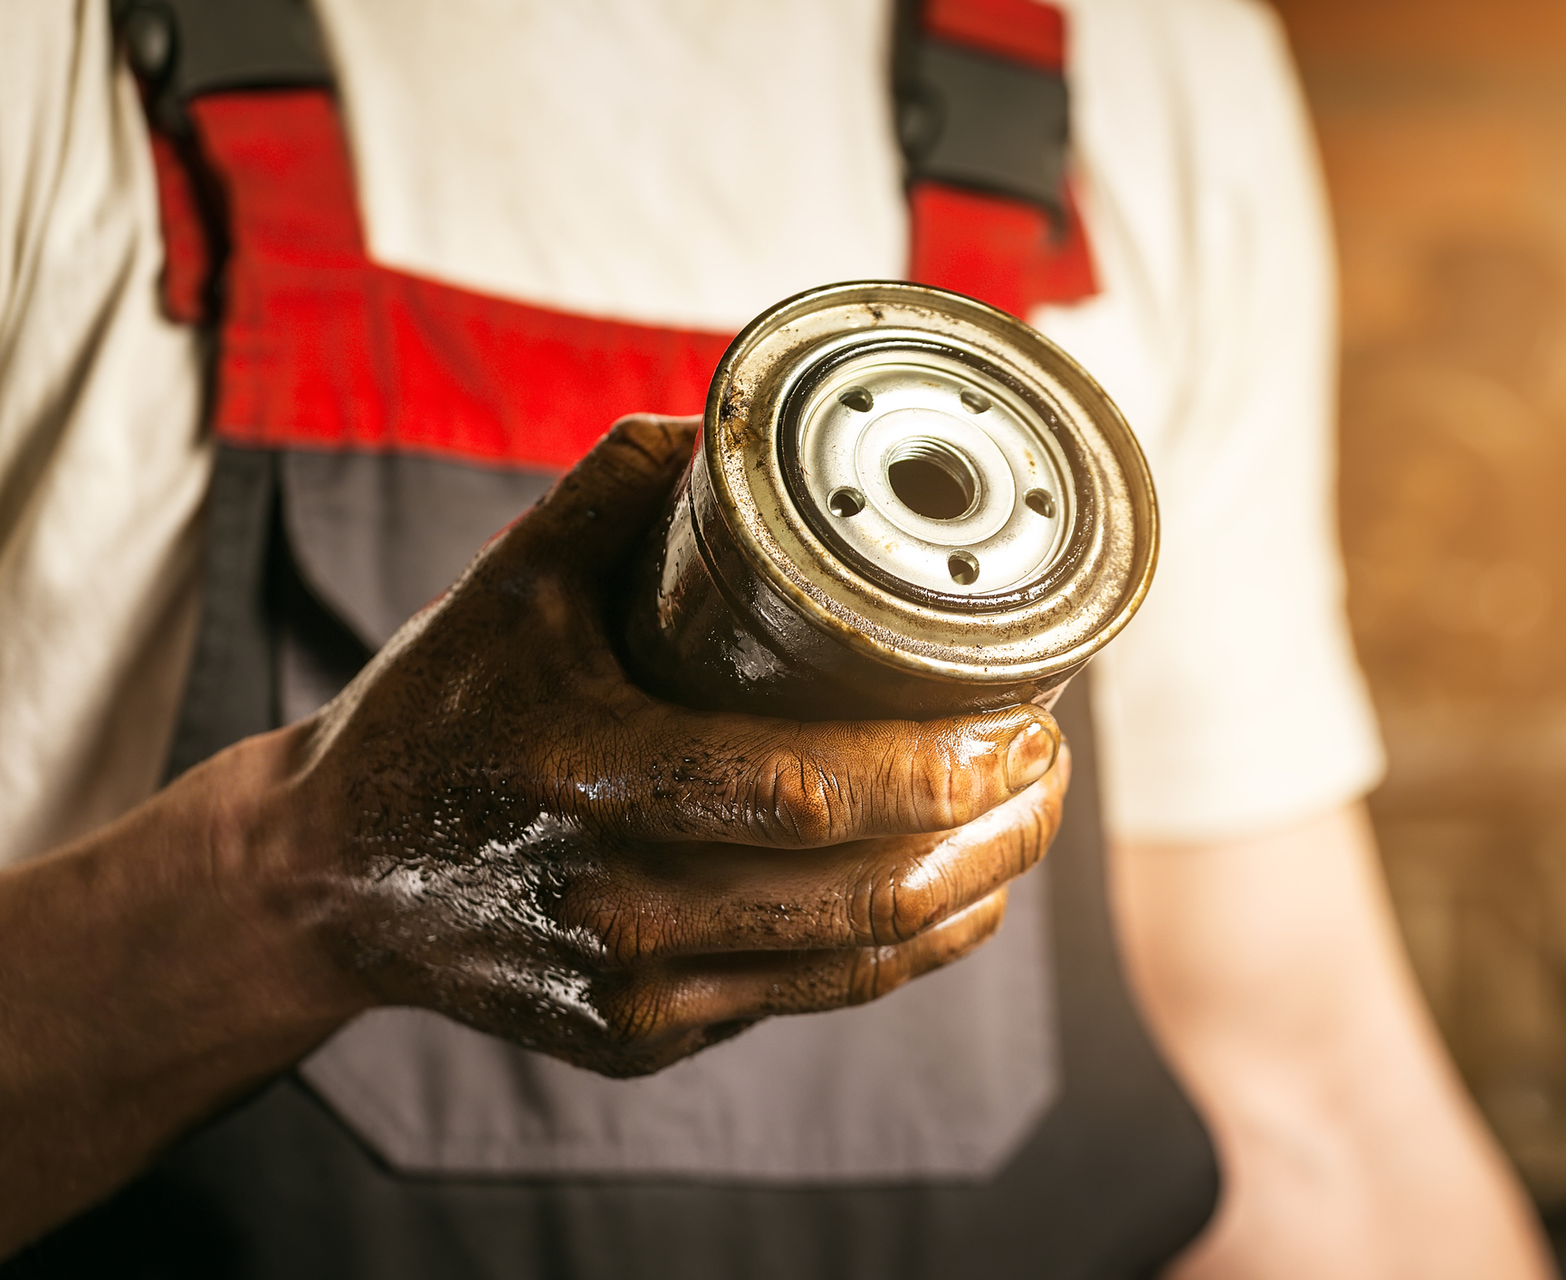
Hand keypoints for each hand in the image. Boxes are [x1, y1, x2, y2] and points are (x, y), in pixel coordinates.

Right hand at [275, 416, 1067, 1076]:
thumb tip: (735, 404)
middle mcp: (613, 907)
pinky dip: (907, 950)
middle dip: (997, 829)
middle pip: (866, 896)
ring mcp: (630, 994)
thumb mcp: (506, 583)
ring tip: (1027, 818)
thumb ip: (618, 486)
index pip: (805, 794)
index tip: (1026, 716)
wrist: (327, 878)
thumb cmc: (433, 713)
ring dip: (975, 891)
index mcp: (587, 779)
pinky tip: (955, 893)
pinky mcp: (640, 1041)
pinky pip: (813, 999)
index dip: (942, 768)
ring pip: (860, 964)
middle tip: (1051, 759)